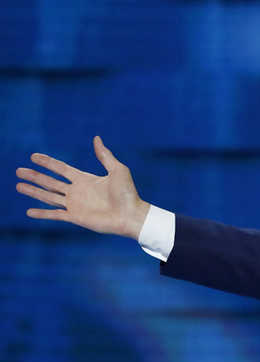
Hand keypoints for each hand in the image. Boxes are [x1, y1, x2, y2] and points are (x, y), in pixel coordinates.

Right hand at [15, 136, 148, 239]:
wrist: (132, 215)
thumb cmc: (128, 194)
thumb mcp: (118, 170)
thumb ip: (104, 155)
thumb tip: (97, 138)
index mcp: (85, 179)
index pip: (61, 169)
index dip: (47, 162)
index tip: (33, 156)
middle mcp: (77, 191)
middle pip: (50, 182)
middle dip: (35, 176)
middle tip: (18, 171)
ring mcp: (75, 205)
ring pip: (48, 197)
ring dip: (33, 192)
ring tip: (18, 186)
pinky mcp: (76, 217)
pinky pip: (55, 215)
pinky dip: (42, 214)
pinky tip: (29, 212)